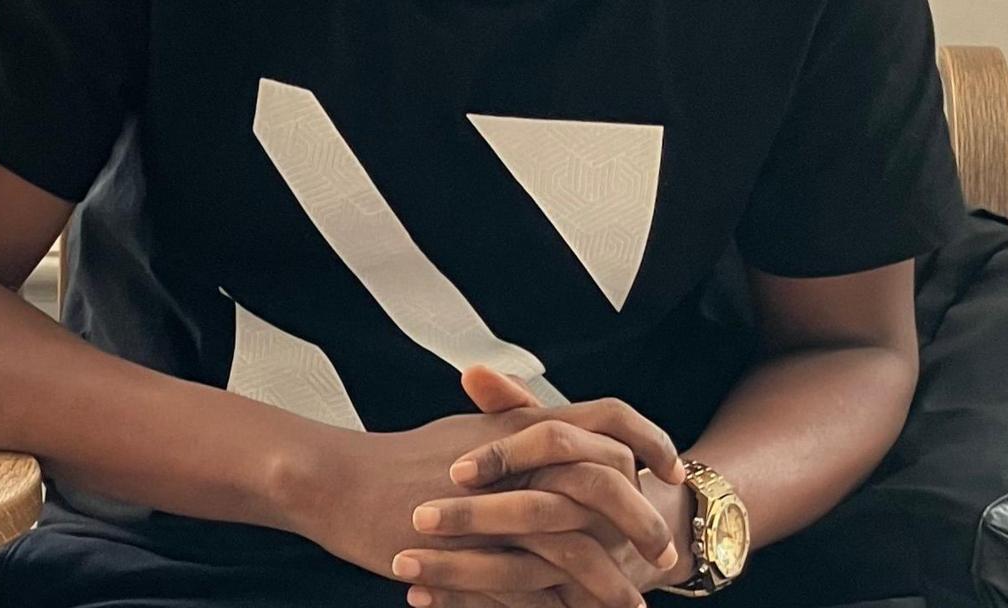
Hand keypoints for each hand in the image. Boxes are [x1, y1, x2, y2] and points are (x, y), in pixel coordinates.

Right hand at [285, 389, 681, 604]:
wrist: (337, 480)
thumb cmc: (398, 460)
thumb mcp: (466, 435)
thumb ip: (514, 428)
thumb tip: (553, 428)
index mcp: (521, 428)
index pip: (607, 419)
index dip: (647, 440)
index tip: (669, 469)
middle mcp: (517, 462)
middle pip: (604, 486)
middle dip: (641, 523)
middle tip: (661, 554)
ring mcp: (495, 509)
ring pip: (575, 547)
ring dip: (610, 582)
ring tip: (633, 606)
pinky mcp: (472, 555)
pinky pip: (531, 589)